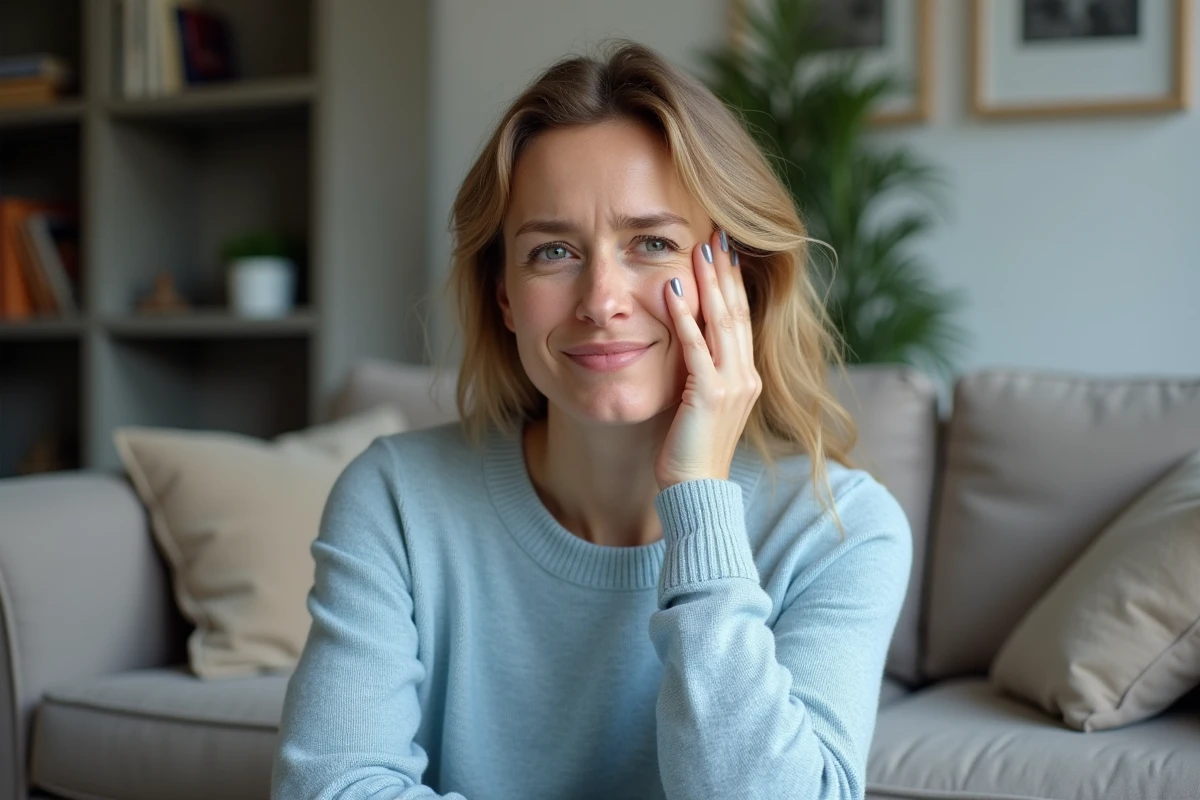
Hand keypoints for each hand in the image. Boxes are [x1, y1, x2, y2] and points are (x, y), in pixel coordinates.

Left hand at [656, 229, 761, 489]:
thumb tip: (687, 345)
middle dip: (725, 270)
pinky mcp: (710, 395)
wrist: (696, 491)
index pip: (741, 317)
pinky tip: (672, 288)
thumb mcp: (701, 404)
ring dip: (710, 282)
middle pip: (737, 310)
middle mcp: (746, 376)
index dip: (733, 282)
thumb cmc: (690, 451)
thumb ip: (701, 373)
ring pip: (723, 322)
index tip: (724, 249)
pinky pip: (696, 347)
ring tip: (700, 247)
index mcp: (747, 376)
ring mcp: (732, 385)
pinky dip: (684, 316)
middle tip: (716, 232)